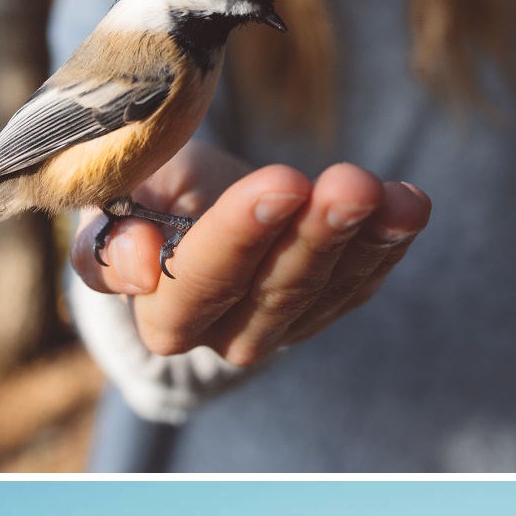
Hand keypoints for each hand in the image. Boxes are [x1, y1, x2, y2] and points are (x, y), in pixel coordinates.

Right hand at [75, 153, 427, 376]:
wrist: (186, 213)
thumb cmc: (146, 196)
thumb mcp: (115, 199)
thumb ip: (107, 237)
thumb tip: (141, 267)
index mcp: (160, 311)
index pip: (197, 280)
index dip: (240, 233)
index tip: (283, 182)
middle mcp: (221, 333)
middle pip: (274, 289)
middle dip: (317, 233)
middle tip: (352, 185)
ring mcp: (280, 327)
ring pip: (326, 288)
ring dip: (363, 238)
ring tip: (390, 193)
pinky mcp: (324, 308)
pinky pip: (362, 280)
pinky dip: (389, 241)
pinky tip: (409, 204)